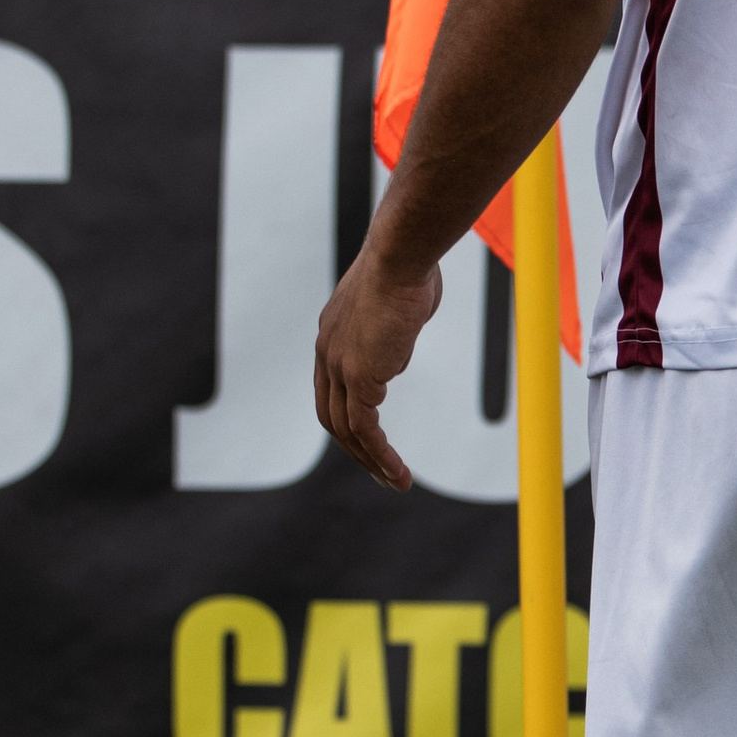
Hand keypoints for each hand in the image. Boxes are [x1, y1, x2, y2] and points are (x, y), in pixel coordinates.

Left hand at [313, 239, 443, 491]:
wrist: (401, 255)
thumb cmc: (409, 266)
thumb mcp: (398, 302)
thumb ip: (394, 328)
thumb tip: (399, 344)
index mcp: (332, 336)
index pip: (333, 389)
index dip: (350, 417)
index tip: (372, 438)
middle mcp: (327, 354)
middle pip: (333, 415)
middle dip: (356, 449)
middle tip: (380, 472)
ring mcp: (339, 366)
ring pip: (347, 430)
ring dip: (371, 461)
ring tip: (396, 482)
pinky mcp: (359, 377)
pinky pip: (366, 428)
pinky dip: (380, 454)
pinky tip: (397, 470)